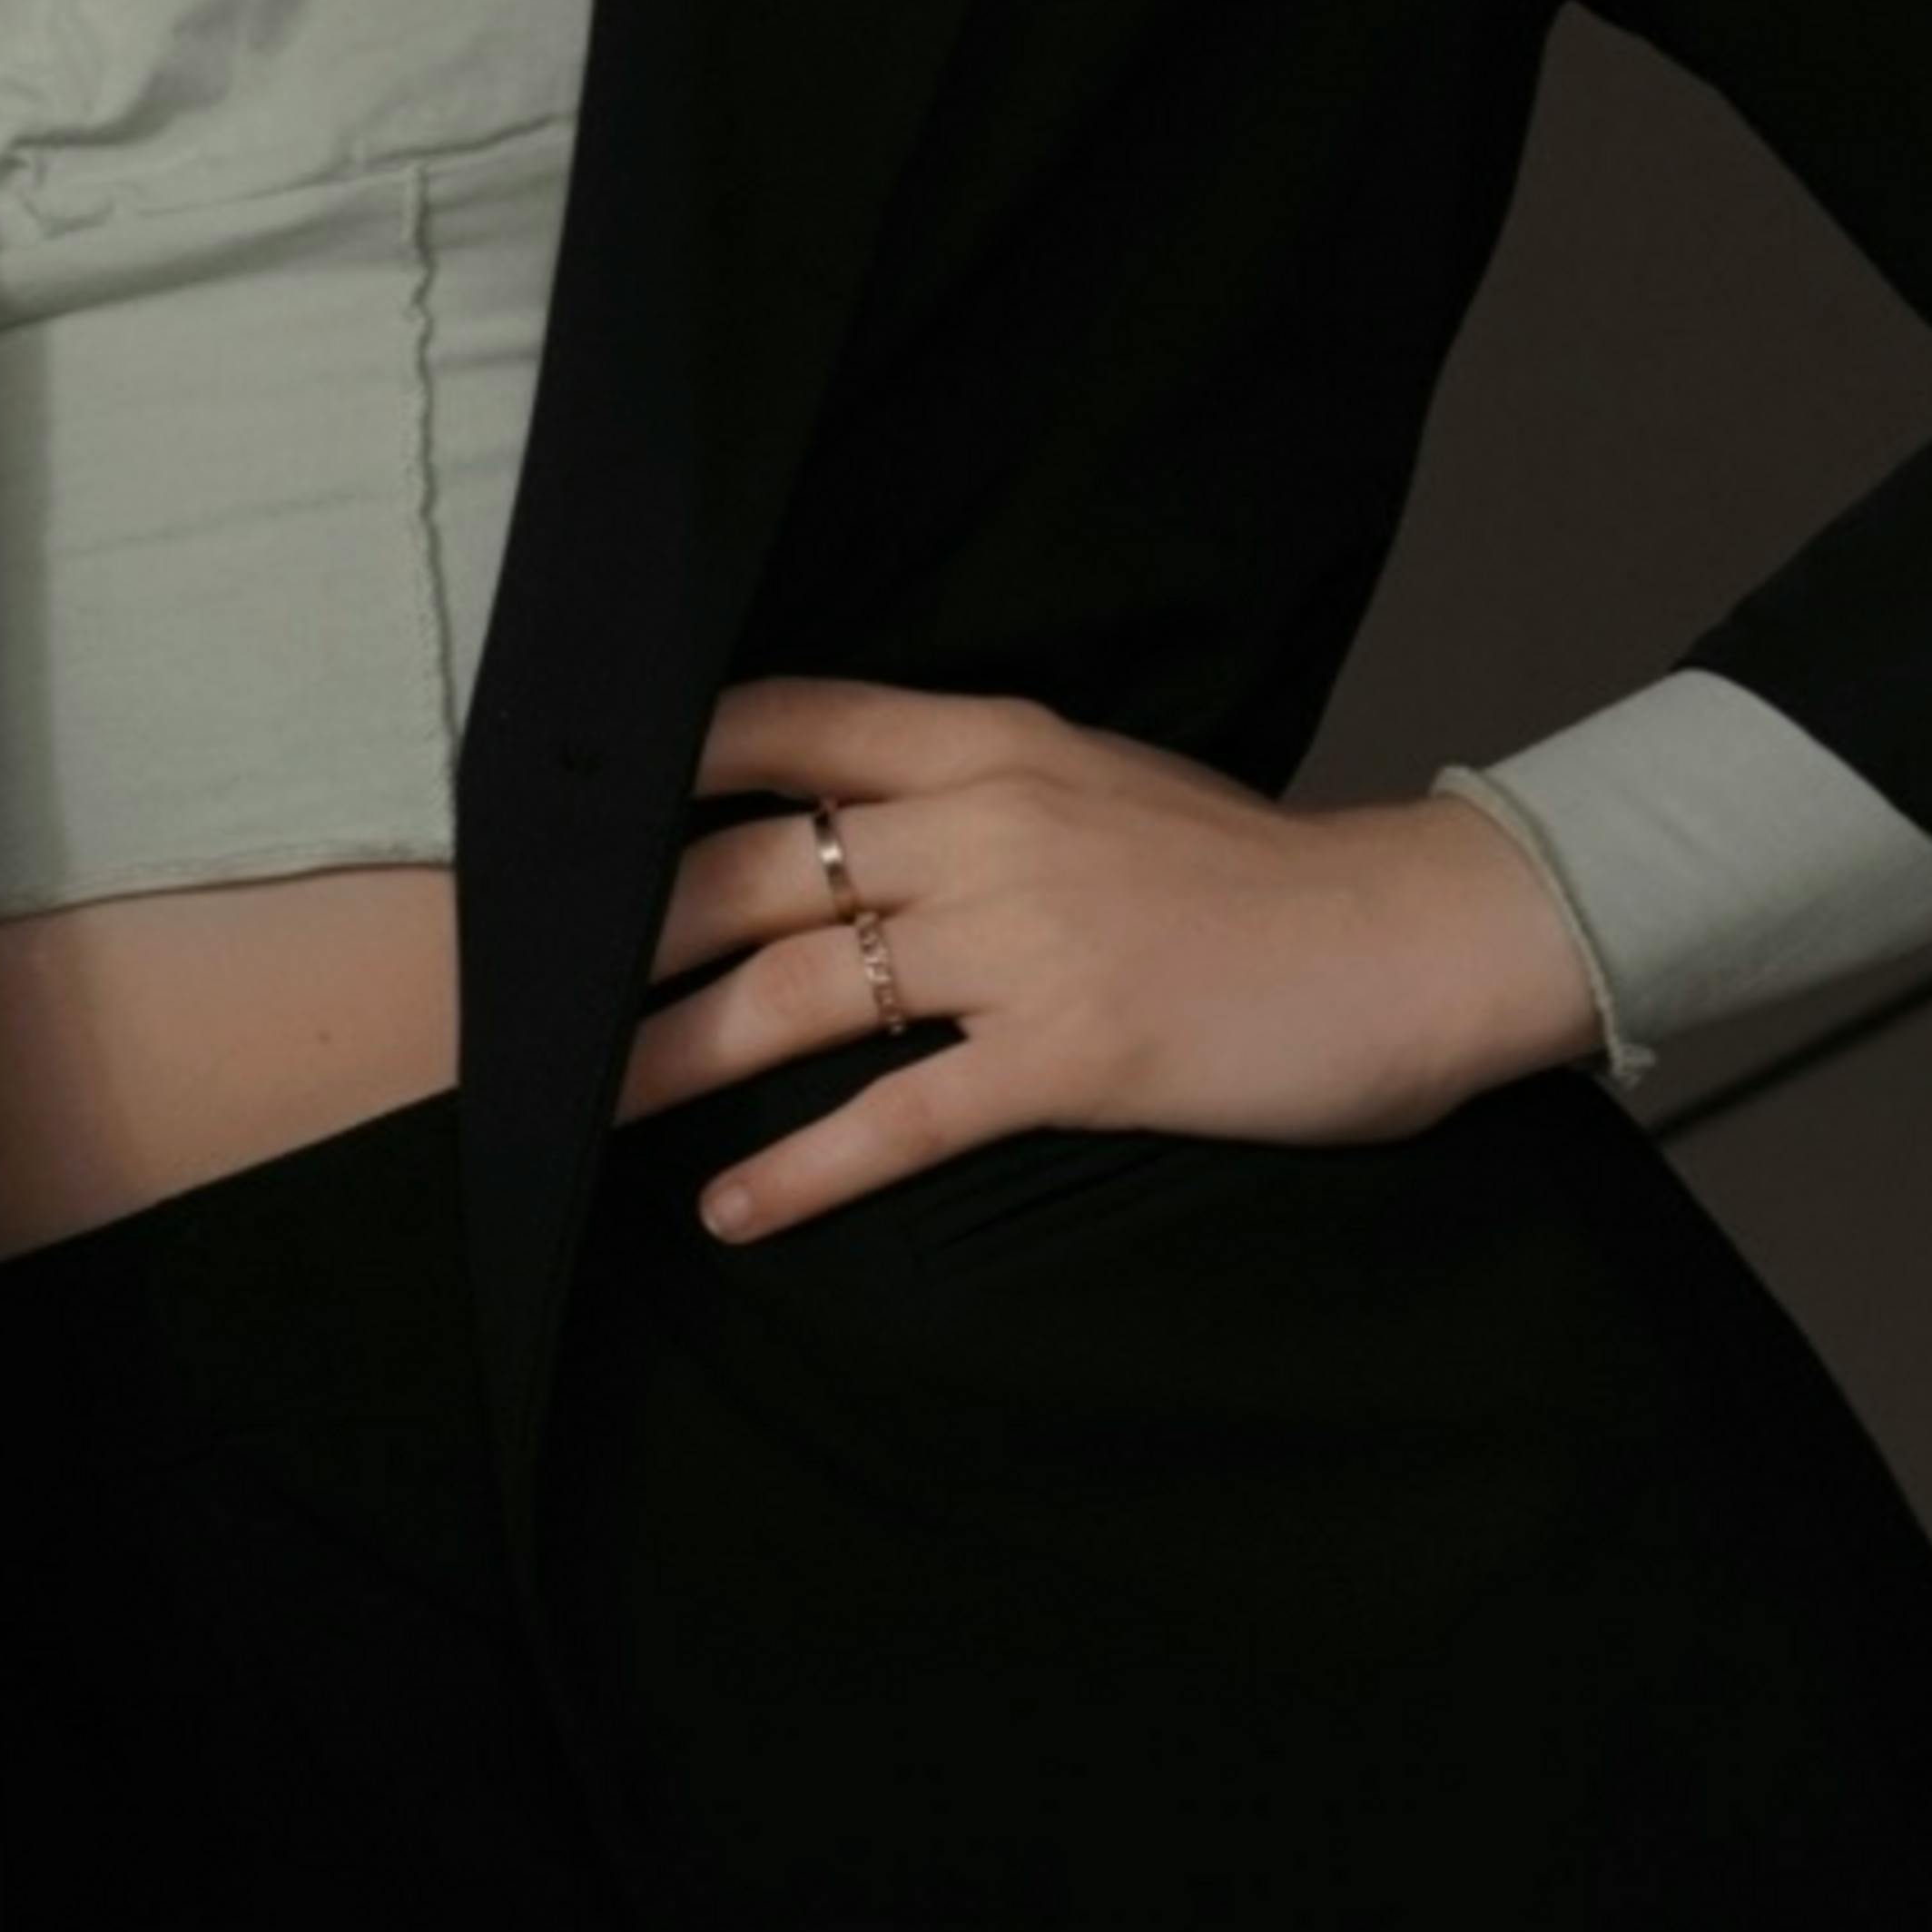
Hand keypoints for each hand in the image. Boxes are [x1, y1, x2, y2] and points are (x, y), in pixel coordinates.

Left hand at [612, 673, 1608, 1240]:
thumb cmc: (1249, 874)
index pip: (780, 723)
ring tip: (583, 1110)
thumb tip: (838, 826)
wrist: (1407, 938)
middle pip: (748, 872)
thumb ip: (971, 787)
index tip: (557, 822)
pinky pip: (900, 1116)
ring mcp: (1026, 937)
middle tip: (524, 999)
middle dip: (622, 941)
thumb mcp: (1095, 780)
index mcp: (989, 738)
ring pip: (795, 993)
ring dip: (672, 1058)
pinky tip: (732, 1209)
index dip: (654, 769)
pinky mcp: (1072, 1051)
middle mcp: (986, 821)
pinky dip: (802, 1168)